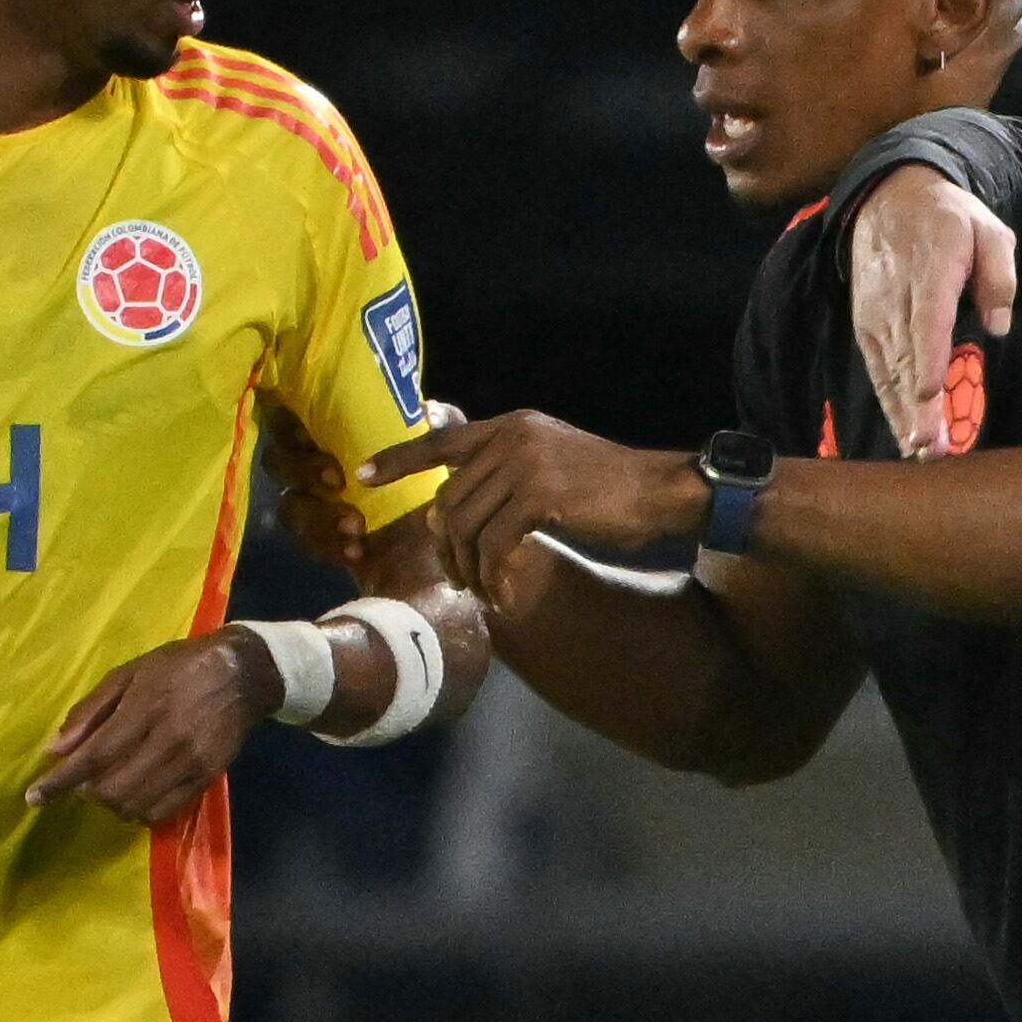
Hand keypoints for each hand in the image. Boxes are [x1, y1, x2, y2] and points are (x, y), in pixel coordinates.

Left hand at [28, 631, 271, 824]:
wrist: (243, 673)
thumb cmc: (178, 667)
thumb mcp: (129, 673)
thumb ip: (91, 710)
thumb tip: (55, 749)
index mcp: (144, 708)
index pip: (94, 755)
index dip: (60, 781)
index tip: (33, 797)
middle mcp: (168, 740)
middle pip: (112, 789)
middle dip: (87, 791)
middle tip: (85, 778)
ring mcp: (190, 762)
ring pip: (135, 805)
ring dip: (112, 803)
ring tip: (110, 785)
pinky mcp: (206, 778)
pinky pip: (163, 812)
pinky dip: (139, 811)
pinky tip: (136, 794)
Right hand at [266, 400, 462, 576]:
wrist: (456, 552)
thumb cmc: (447, 491)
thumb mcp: (453, 455)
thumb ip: (443, 427)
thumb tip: (428, 410)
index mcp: (343, 438)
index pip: (296, 420)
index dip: (291, 424)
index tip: (311, 432)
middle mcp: (323, 470)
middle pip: (278, 461)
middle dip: (300, 468)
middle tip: (336, 479)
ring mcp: (321, 510)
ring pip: (289, 505)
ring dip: (317, 514)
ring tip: (355, 526)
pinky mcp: (328, 546)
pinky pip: (309, 544)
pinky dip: (329, 546)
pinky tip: (357, 550)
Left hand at [357, 411, 705, 597]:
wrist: (659, 491)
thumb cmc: (608, 487)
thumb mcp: (550, 462)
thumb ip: (505, 470)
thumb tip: (454, 500)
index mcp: (511, 426)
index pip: (441, 440)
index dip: (398, 459)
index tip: (362, 476)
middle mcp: (512, 438)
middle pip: (448, 501)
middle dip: (446, 549)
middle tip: (459, 580)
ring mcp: (525, 464)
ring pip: (466, 527)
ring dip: (470, 570)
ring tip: (484, 593)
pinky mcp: (540, 496)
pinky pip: (494, 544)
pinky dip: (493, 576)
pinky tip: (504, 595)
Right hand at [850, 168, 1015, 456]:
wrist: (888, 197)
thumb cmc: (949, 218)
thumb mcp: (989, 229)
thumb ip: (999, 276)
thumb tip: (997, 328)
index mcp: (930, 270)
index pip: (927, 320)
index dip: (927, 358)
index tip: (929, 392)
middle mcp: (897, 298)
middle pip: (906, 358)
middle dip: (917, 406)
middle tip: (931, 449)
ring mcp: (877, 314)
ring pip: (889, 371)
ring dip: (904, 414)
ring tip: (922, 453)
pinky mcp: (867, 327)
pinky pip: (878, 370)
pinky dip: (890, 403)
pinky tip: (905, 435)